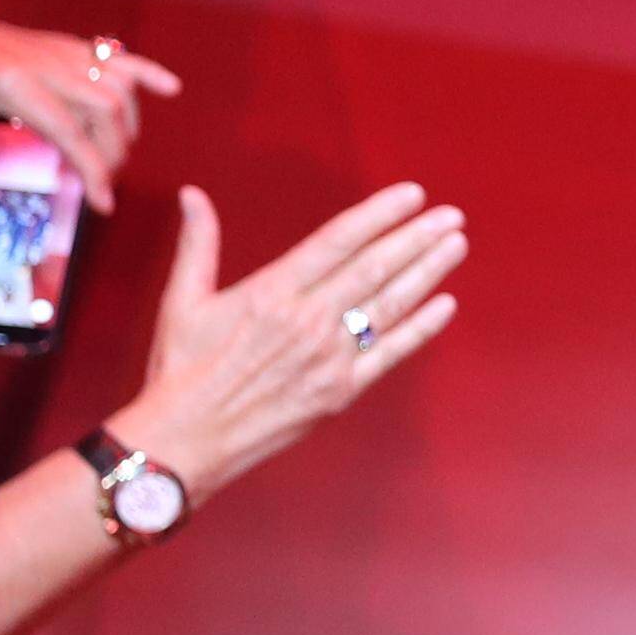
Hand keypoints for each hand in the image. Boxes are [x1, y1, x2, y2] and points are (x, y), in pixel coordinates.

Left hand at [0, 8, 178, 209]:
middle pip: (106, 110)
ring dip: (127, 125)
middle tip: (104, 182)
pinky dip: (148, 73)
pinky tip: (172, 89)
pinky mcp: (68, 45)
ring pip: (117, 87)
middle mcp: (46, 64)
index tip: (105, 204)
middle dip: (114, 151)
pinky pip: (118, 57)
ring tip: (117, 152)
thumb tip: (11, 187)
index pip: (70, 132)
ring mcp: (61, 51)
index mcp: (14, 83)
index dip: (93, 171)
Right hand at [112, 180, 465, 496]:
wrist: (184, 440)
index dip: (379, 214)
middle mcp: (307, 320)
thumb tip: (192, 194)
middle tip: (451, 215)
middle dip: (416, 238)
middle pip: (374, 268)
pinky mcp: (340, 391)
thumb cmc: (180, 370)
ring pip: (389, 305)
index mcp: (271, 292)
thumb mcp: (183, 301)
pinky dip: (421, 328)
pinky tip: (445, 305)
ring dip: (427, 272)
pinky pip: (390, 353)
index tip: (411, 194)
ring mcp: (329, 357)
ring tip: (455, 245)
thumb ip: (198, 243)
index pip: (338, 241)